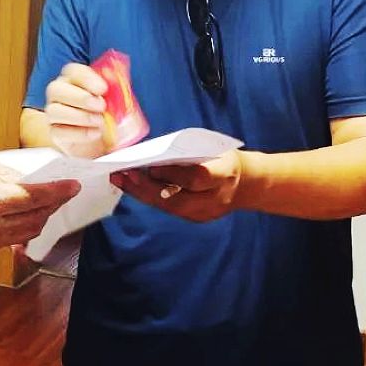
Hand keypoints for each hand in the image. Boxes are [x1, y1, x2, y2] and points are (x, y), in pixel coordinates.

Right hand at [0, 155, 80, 255]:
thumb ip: (15, 177)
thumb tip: (42, 181)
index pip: (33, 198)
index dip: (57, 192)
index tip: (74, 186)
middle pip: (36, 217)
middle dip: (54, 203)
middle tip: (65, 191)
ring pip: (29, 231)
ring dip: (43, 216)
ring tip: (50, 201)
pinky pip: (15, 238)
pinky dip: (25, 225)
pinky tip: (29, 214)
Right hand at [43, 62, 109, 158]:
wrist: (103, 140)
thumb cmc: (108, 113)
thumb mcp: (117, 99)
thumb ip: (116, 86)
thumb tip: (117, 71)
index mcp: (73, 79)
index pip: (72, 71)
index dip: (86, 78)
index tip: (103, 88)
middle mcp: (59, 93)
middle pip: (56, 89)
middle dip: (80, 97)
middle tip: (101, 106)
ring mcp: (54, 113)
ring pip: (54, 111)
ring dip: (80, 116)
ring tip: (100, 121)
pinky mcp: (54, 132)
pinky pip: (59, 131)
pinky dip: (79, 133)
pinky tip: (95, 133)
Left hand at [110, 150, 248, 222]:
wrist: (245, 184)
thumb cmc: (223, 158)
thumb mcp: (213, 147)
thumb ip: (188, 151)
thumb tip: (154, 152)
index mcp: (224, 174)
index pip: (198, 178)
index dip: (173, 174)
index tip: (151, 167)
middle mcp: (215, 198)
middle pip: (177, 199)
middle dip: (147, 188)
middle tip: (123, 174)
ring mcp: (206, 213)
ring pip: (169, 207)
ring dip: (142, 194)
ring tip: (120, 180)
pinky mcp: (196, 218)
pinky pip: (170, 209)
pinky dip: (150, 197)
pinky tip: (133, 187)